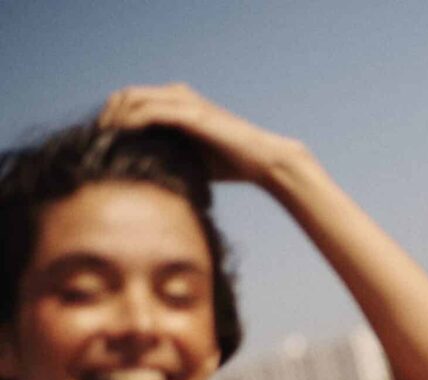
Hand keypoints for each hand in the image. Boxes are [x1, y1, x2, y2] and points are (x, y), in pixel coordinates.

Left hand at [99, 83, 303, 185]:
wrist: (262, 160)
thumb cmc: (230, 163)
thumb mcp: (189, 156)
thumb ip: (166, 152)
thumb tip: (135, 170)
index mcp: (177, 102)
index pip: (131, 99)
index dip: (113, 117)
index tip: (103, 141)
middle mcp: (178, 95)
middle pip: (125, 94)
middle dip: (108, 116)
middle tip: (99, 142)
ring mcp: (184, 101)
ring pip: (132, 97)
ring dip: (114, 118)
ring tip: (107, 142)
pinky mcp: (190, 113)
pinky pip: (149, 111)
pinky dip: (131, 123)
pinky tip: (124, 140)